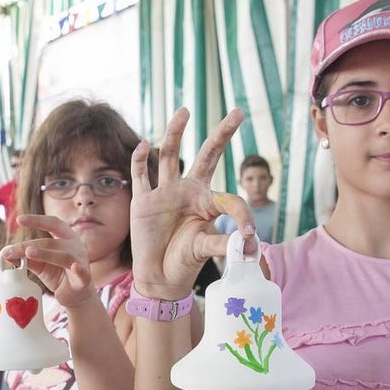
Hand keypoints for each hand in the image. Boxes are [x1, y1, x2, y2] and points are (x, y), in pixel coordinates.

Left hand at [8, 216, 96, 308]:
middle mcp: (75, 246)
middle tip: (11, 250)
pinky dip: (79, 269)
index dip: (37, 220)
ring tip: (29, 253)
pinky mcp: (84, 278)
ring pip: (63, 255)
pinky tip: (75, 267)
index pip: (52, 223)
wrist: (75, 296)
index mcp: (65, 237)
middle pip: (51, 241)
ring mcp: (81, 261)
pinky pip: (82, 272)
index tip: (19, 220)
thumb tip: (6, 253)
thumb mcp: (40, 265)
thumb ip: (27, 258)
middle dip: (29, 245)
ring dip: (45, 254)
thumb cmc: (58, 275)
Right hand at [129, 108, 252, 297]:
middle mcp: (189, 191)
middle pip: (207, 156)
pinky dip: (139, 159)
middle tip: (238, 113)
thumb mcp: (207, 251)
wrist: (159, 277)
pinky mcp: (142, 201)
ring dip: (175, 133)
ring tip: (184, 111)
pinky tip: (144, 144)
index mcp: (209, 203)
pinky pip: (140, 175)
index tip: (249, 234)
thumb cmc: (186, 263)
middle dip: (222, 135)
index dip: (242, 215)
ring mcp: (164, 193)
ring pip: (170, 156)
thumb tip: (247, 241)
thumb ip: (225, 244)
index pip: (230, 198)